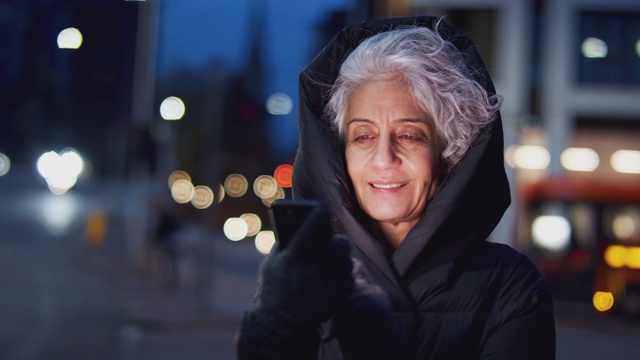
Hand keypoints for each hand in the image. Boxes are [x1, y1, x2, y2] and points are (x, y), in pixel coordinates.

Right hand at [257, 203, 353, 330]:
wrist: (280, 325)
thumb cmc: (274, 288)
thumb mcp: (272, 262)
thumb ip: (287, 242)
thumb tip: (303, 223)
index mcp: (295, 254)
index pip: (313, 223)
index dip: (318, 213)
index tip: (320, 208)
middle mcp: (316, 266)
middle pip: (341, 243)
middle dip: (336, 242)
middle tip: (331, 243)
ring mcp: (330, 282)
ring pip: (347, 260)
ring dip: (340, 259)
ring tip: (331, 261)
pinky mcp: (339, 295)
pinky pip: (349, 277)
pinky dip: (342, 277)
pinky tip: (332, 279)